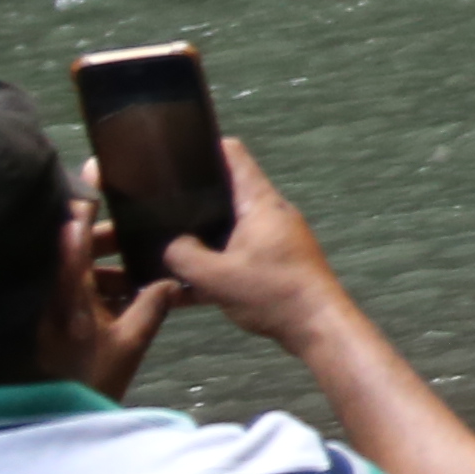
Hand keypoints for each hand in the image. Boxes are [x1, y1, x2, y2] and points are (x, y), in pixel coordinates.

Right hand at [154, 140, 363, 362]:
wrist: (318, 326)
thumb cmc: (271, 292)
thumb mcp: (216, 276)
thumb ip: (183, 256)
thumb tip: (170, 245)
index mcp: (259, 202)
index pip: (234, 156)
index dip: (205, 147)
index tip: (175, 149)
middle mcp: (269, 214)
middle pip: (227, 193)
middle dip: (194, 198)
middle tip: (156, 203)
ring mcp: (274, 240)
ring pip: (228, 229)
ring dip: (201, 237)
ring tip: (162, 243)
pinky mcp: (275, 265)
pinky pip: (236, 258)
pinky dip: (214, 267)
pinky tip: (183, 289)